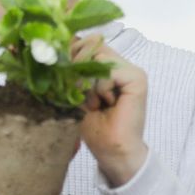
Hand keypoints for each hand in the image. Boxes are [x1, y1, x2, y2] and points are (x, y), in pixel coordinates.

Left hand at [75, 37, 147, 186]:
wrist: (112, 151)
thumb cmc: (94, 127)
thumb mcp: (74, 92)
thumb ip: (71, 70)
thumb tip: (57, 46)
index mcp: (107, 65)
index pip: (84, 43)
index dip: (70, 58)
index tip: (70, 85)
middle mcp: (120, 63)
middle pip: (90, 45)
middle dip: (78, 71)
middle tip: (85, 98)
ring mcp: (131, 69)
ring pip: (97, 55)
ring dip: (90, 82)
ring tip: (96, 103)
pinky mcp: (137, 78)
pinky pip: (109, 69)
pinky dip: (101, 87)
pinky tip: (106, 103)